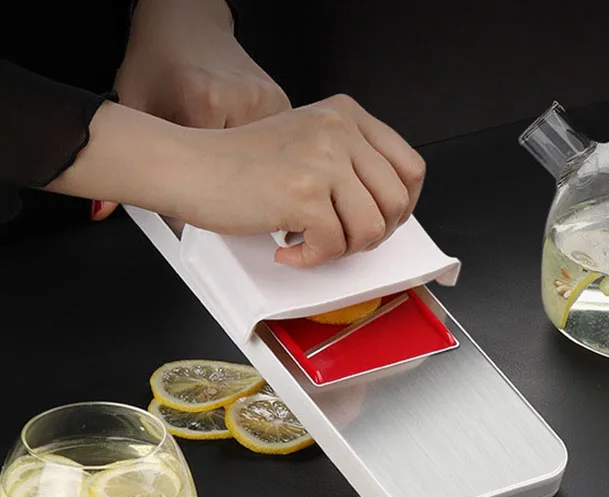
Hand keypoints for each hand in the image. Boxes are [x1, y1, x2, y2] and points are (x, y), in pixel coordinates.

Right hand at [47, 95, 425, 266]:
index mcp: (346, 116)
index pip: (410, 168)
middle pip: (396, 202)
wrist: (190, 167)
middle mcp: (340, 131)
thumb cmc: (240, 164)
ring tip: (311, 242)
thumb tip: (386, 209)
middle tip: (339, 239)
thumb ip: (349, 163)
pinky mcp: (304, 193)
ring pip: (371, 228)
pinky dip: (311, 258)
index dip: (400, 207)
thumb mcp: (307, 143)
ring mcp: (324, 160)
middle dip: (371, 235)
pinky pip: (334, 245)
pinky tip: (288, 248)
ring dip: (342, 249)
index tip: (376, 221)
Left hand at [92, 0, 289, 220]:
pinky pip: (275, 149)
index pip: (207, 176)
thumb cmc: (162, 57)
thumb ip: (124, 160)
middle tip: (200, 177)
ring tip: (219, 156)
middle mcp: (245, 100)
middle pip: (240, 173)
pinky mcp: (283, 105)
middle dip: (219, 186)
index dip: (193, 196)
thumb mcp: (132, 102)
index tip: (184, 205)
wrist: (187, 19)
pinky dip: (258, 156)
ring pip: (262, 165)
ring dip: (242, 172)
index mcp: (207, 99)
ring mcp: (270, 103)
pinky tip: (239, 147)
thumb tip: (112, 210)